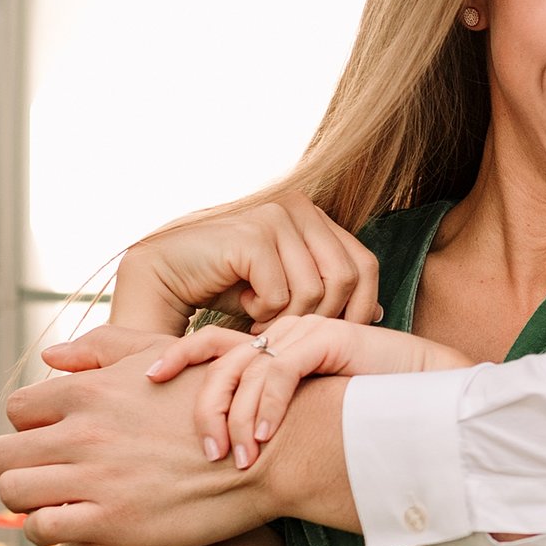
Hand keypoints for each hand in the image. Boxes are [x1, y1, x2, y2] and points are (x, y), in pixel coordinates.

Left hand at [0, 332, 261, 545]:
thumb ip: (104, 350)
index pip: (17, 409)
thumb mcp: (163, 355)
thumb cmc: (218, 399)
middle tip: (39, 472)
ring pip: (12, 491)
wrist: (266, 451)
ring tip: (49, 499)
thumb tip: (51, 357)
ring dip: (24, 497)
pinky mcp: (110, 522)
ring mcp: (94, 478)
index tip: (48, 439)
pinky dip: (44, 528)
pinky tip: (68, 523)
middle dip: (15, 463)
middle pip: (0, 452)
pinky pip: (41, 528)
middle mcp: (82, 432)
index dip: (30, 426)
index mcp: (88, 389)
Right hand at [109, 190, 382, 335]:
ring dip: (286, 320)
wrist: (166, 277)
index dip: (358, 307)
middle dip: (319, 319)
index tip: (330, 337)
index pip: (365, 265)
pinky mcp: (252, 234)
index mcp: (316, 217)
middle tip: (286, 331)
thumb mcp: (289, 292)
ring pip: (315, 290)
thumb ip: (329, 295)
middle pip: (345, 279)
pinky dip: (262, 313)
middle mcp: (301, 208)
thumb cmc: (228, 286)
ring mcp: (276, 216)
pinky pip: (281, 294)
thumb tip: (379, 310)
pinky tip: (243, 307)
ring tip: (260, 320)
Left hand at [142, 319, 475, 468]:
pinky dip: (267, 407)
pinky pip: (280, 371)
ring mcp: (304, 333)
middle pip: (216, 357)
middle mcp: (281, 334)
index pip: (207, 345)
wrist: (428, 402)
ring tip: (237, 459)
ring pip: (244, 368)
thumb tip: (222, 460)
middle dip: (202, 404)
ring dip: (237, 418)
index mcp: (269, 349)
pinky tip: (265, 439)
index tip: (142, 379)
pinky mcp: (327, 338)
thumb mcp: (300, 424)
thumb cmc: (365, 420)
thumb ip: (265, 426)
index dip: (171, 356)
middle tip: (204, 450)